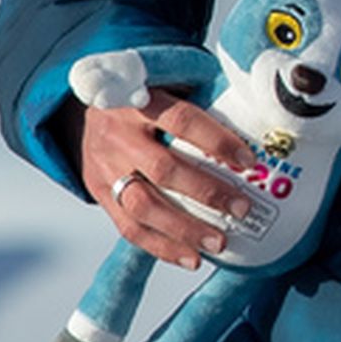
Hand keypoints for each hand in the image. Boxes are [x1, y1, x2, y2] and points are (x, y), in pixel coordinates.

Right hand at [79, 94, 258, 270]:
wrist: (79, 112)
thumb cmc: (141, 98)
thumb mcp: (164, 83)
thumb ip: (201, 90)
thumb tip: (260, 108)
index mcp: (138, 100)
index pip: (181, 120)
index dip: (216, 141)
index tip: (248, 161)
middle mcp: (118, 136)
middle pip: (162, 169)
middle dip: (206, 192)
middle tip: (242, 209)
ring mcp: (105, 168)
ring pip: (143, 205)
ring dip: (184, 230)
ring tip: (219, 244)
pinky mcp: (98, 193)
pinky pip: (128, 227)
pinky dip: (161, 247)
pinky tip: (191, 258)